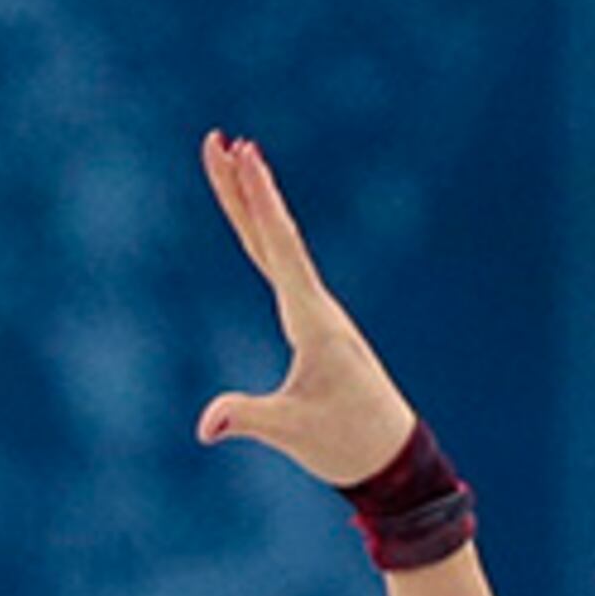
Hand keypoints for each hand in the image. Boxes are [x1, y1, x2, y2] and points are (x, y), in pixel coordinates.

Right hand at [194, 132, 415, 489]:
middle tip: (219, 140)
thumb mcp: (293, 431)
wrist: (388, 455)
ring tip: (233, 162)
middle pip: (272, 233)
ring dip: (253, 204)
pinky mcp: (312, 326)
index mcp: (311, 318)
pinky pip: (282, 268)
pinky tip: (256, 222)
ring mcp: (315, 312)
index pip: (279, 246)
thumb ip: (249, 419)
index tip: (243, 154)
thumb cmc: (345, 441)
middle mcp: (315, 304)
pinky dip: (264, 237)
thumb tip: (206, 426)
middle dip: (244, 187)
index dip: (258, 200)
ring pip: (276, 245)